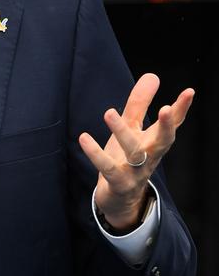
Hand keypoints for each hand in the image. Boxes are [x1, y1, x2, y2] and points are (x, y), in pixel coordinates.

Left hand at [78, 73, 193, 231]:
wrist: (120, 199)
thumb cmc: (127, 159)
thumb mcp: (132, 129)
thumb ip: (140, 103)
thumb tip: (152, 75)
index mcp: (155, 142)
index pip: (172, 125)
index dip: (181, 109)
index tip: (189, 92)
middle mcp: (149, 156)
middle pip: (162, 141)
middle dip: (166, 126)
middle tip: (166, 108)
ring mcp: (135, 172)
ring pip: (133, 152)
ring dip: (122, 132)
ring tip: (109, 112)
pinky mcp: (118, 183)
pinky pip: (108, 168)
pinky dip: (96, 154)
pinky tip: (85, 138)